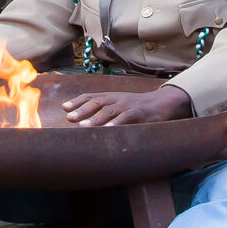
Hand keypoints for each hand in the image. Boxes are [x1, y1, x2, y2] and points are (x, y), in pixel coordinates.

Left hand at [63, 85, 193, 126]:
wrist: (162, 103)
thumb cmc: (137, 108)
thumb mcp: (120, 106)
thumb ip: (105, 112)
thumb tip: (84, 122)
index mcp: (111, 96)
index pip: (91, 96)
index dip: (77, 101)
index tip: (64, 108)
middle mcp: (117, 99)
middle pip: (97, 102)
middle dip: (82, 109)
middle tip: (69, 118)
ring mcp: (128, 105)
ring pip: (109, 110)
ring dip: (95, 118)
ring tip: (83, 126)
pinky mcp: (139, 113)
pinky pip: (126, 118)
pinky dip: (117, 124)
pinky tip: (108, 131)